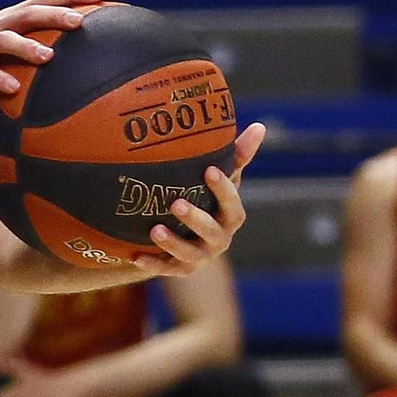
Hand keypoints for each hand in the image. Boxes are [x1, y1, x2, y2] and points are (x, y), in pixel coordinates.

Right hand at [0, 0, 104, 108]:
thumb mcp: (0, 58)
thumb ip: (25, 56)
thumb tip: (64, 67)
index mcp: (7, 21)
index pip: (43, 1)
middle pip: (29, 13)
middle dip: (55, 14)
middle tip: (80, 22)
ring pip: (5, 38)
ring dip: (27, 46)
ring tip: (48, 56)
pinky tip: (12, 88)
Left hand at [129, 122, 265, 277]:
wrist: (188, 235)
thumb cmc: (208, 199)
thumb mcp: (221, 179)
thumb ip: (237, 156)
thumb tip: (260, 126)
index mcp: (231, 217)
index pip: (232, 204)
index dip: (223, 189)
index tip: (209, 170)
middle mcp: (219, 239)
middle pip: (211, 232)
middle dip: (195, 219)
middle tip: (176, 203)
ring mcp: (200, 257)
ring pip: (189, 254)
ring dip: (172, 243)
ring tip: (154, 230)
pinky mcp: (180, 270)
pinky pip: (166, 270)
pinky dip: (152, 264)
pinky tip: (135, 256)